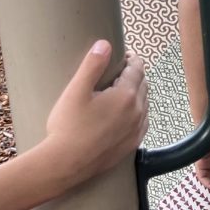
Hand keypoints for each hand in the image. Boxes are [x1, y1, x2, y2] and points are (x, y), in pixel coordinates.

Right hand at [45, 41, 147, 182]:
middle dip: (134, 74)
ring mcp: (136, 129)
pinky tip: (126, 112)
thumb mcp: (76, 91)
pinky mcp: (132, 144)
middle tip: (121, 69)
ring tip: (122, 88)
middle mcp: (137, 112)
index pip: (137, 69)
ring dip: (137, 92)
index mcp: (126, 95)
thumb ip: (92, 65)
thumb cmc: (68, 127)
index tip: (124, 55)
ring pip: (144, 103)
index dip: (132, 59)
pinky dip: (137, 111)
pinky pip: (142, 121)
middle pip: (143, 84)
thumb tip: (105, 44)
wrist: (65, 165)